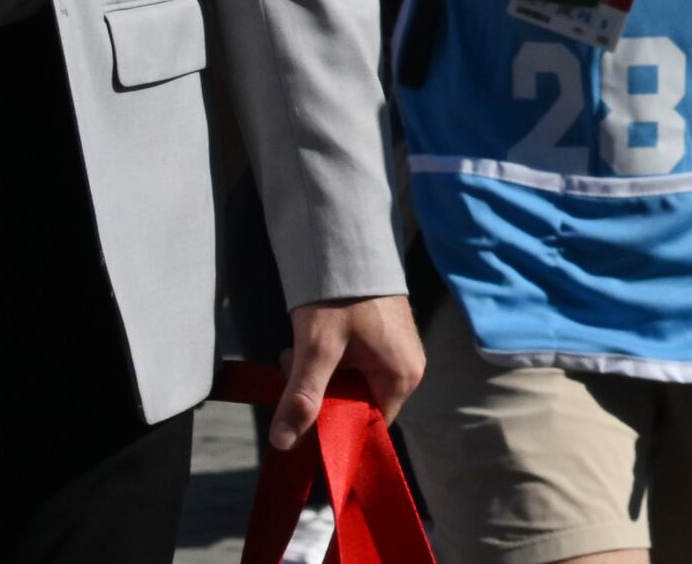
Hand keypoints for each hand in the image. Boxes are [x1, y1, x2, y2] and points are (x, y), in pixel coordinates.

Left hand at [277, 294, 422, 451]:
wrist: (350, 246)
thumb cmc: (342, 299)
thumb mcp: (317, 350)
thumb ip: (302, 398)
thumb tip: (283, 445)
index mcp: (403, 378)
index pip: (368, 426)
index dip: (332, 429)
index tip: (300, 417)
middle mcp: (407, 368)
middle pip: (356, 405)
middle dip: (319, 396)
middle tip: (293, 372)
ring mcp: (395, 352)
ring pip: (349, 385)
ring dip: (319, 377)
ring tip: (298, 352)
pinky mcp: (381, 339)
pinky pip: (352, 367)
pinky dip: (327, 362)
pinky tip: (311, 344)